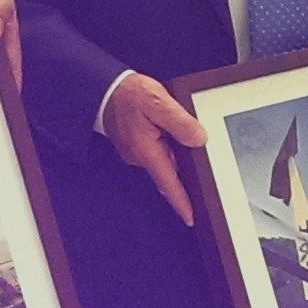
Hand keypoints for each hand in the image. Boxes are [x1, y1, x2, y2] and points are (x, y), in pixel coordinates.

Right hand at [102, 72, 208, 225]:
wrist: (103, 89)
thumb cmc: (127, 95)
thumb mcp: (157, 102)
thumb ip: (179, 121)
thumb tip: (199, 138)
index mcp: (146, 150)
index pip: (168, 183)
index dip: (180, 202)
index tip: (191, 218)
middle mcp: (140, 156)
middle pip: (169, 174)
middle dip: (185, 181)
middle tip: (203, 185)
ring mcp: (137, 151)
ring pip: (165, 161)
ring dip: (178, 159)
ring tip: (193, 152)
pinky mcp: (137, 144)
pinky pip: (158, 151)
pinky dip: (170, 149)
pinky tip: (177, 138)